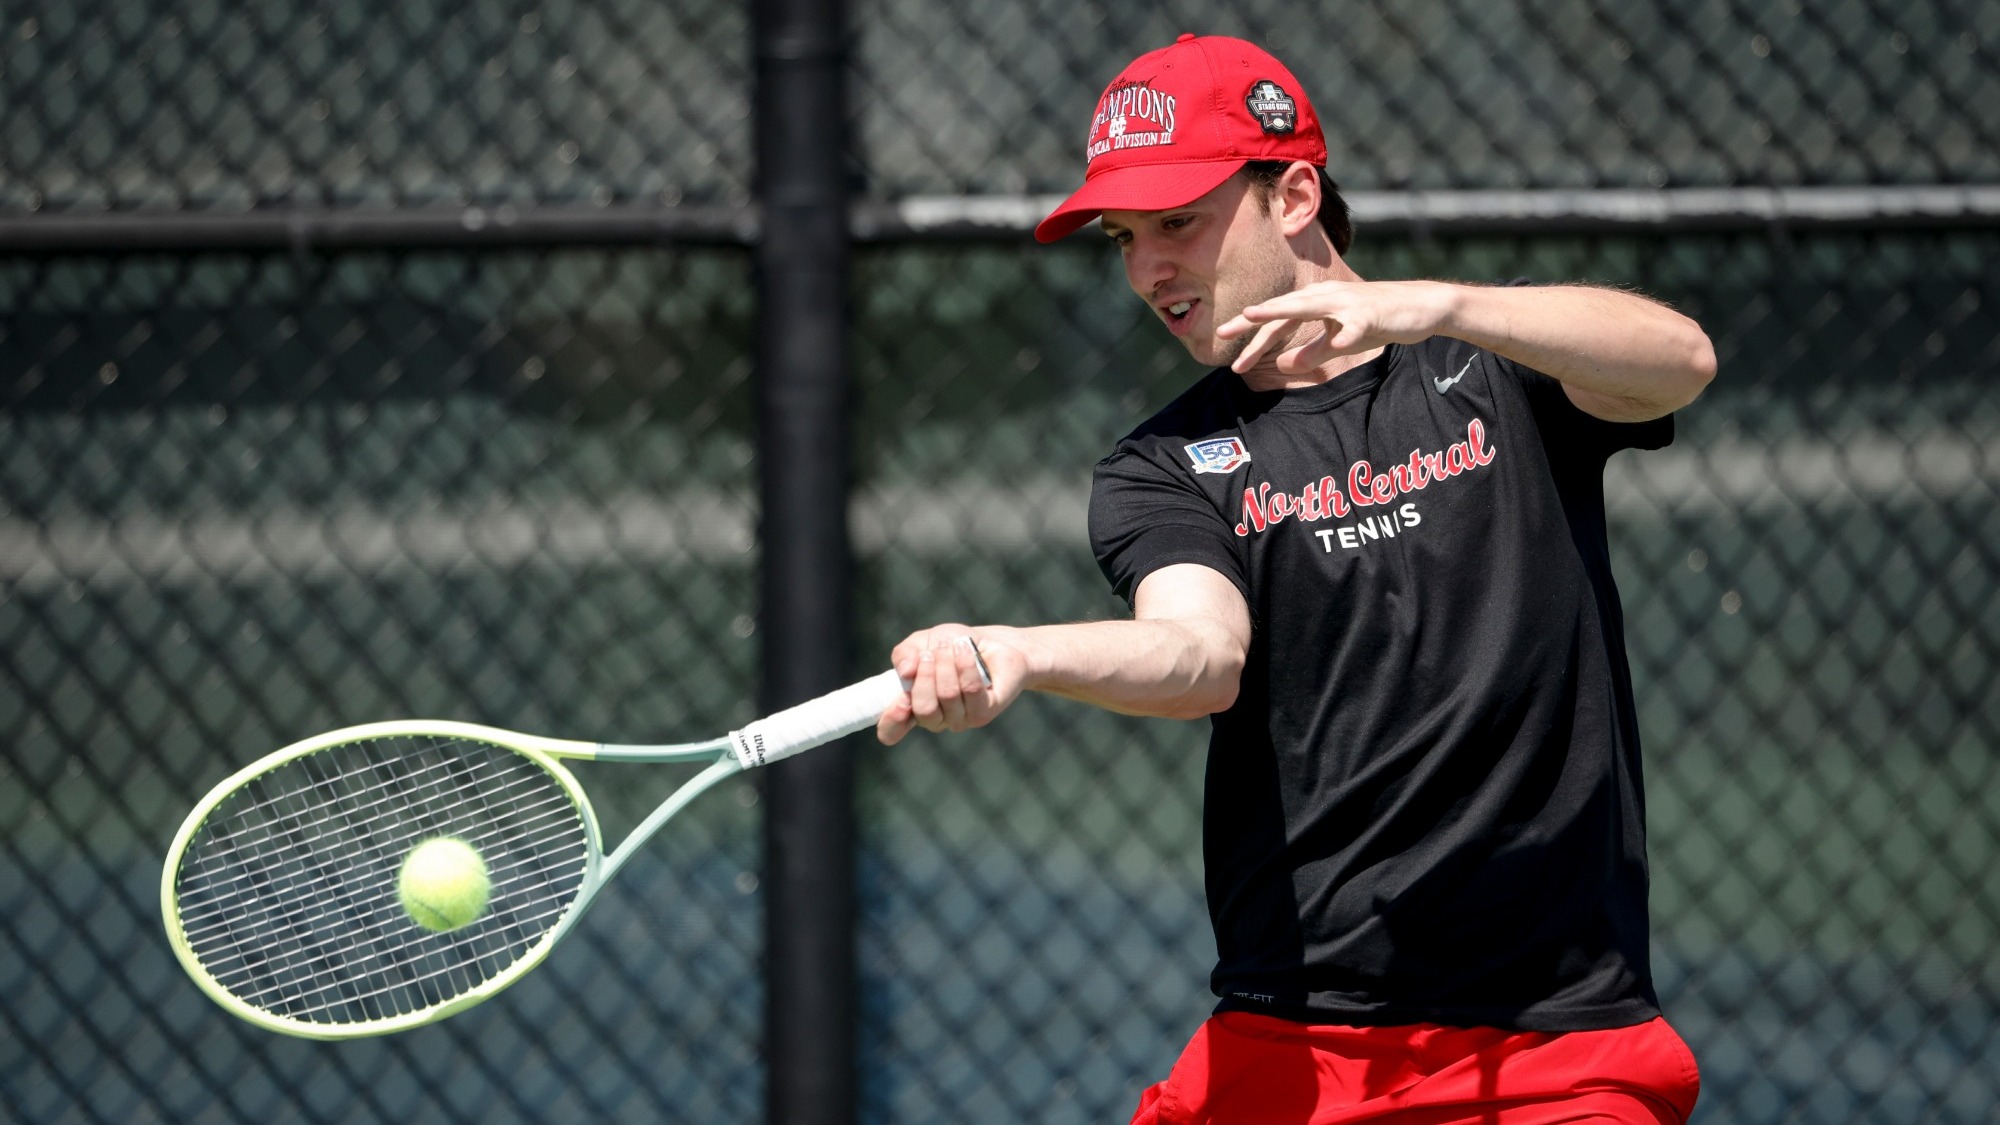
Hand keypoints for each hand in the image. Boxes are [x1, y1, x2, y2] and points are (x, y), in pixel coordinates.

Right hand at [876, 625, 1024, 745]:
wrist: (992, 642)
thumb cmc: (952, 646)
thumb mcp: (921, 643)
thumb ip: (904, 655)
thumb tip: (905, 672)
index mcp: (913, 707)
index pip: (892, 731)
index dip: (892, 721)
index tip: (901, 699)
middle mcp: (935, 719)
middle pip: (924, 709)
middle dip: (926, 674)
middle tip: (932, 653)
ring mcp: (960, 720)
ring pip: (947, 695)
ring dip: (947, 664)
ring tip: (953, 646)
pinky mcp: (984, 713)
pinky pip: (970, 690)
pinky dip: (965, 666)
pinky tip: (966, 651)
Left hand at [1216, 280, 1458, 376]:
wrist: (1422, 308)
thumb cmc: (1377, 322)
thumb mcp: (1339, 341)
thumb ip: (1312, 353)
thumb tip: (1284, 366)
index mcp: (1317, 302)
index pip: (1277, 319)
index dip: (1252, 337)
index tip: (1227, 354)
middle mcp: (1327, 296)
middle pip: (1282, 308)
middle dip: (1252, 320)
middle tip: (1223, 332)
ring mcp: (1349, 302)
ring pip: (1309, 305)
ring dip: (1280, 310)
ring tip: (1255, 316)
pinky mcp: (1372, 312)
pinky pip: (1355, 324)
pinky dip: (1343, 333)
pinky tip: (1335, 343)